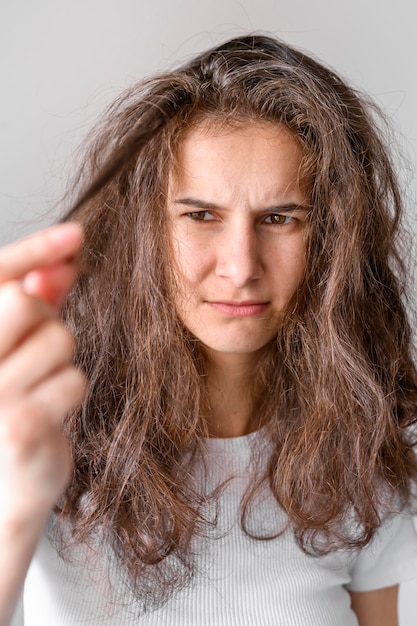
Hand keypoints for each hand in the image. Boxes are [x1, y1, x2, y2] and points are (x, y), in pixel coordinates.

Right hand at [0, 224, 86, 624]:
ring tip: (40, 389)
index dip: (35, 249)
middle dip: (45, 319)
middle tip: (37, 350)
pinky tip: (50, 414)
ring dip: (62, 362)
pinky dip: (71, 393)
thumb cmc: (10, 410)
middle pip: (25, 303)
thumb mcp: (18, 350)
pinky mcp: (19, 424)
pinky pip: (74, 379)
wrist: (3, 488)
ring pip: (59, 340)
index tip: (76, 233)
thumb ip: (36, 303)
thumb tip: (64, 261)